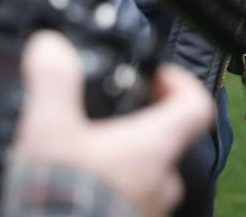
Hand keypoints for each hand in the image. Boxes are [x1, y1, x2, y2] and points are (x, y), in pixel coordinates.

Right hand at [11, 30, 215, 216]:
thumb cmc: (62, 198)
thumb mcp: (50, 132)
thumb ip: (53, 82)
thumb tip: (51, 45)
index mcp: (155, 147)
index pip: (196, 105)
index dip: (179, 83)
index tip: (155, 76)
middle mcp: (163, 183)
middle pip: (167, 142)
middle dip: (140, 127)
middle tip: (107, 119)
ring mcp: (150, 213)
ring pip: (147, 179)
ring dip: (123, 166)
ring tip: (84, 159)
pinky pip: (129, 206)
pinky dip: (111, 195)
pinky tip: (78, 194)